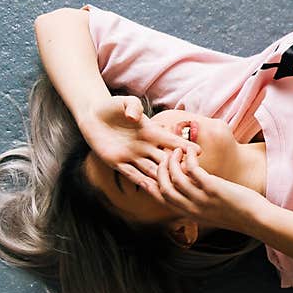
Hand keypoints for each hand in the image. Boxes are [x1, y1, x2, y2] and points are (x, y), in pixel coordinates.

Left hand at [78, 95, 200, 196]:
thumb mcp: (125, 101)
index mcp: (150, 132)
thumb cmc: (113, 107)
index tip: (199, 152)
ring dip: (162, 179)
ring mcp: (132, 156)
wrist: (93, 116)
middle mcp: (145, 146)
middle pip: (165, 160)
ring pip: (151, 171)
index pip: (170, 141)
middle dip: (177, 167)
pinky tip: (153, 191)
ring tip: (175, 189)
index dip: (184, 146)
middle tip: (191, 176)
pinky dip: (143, 183)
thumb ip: (133, 106)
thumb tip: (135, 117)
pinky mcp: (117, 162)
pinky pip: (132, 175)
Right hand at [156, 147, 265, 235]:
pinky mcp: (212, 188)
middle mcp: (191, 208)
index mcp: (188, 213)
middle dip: (158, 169)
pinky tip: (190, 151)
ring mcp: (201, 199)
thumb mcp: (210, 212)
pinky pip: (193, 169)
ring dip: (172, 160)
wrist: (255, 219)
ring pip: (175, 177)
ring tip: (175, 150)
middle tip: (162, 156)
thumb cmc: (236, 214)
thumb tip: (190, 188)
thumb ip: (196, 203)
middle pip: (162, 187)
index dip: (148, 183)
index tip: (142, 171)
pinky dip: (188, 158)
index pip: (160, 198)